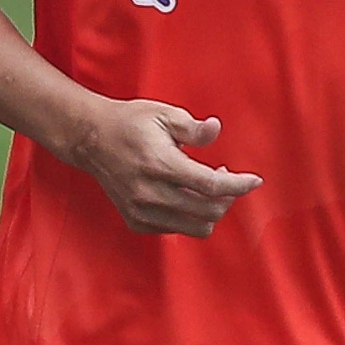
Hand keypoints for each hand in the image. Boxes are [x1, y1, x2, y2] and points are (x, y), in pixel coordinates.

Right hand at [61, 94, 258, 236]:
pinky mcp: (135, 220)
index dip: (238, 186)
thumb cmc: (130, 123)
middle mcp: (149, 192)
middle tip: (227, 179)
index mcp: (159, 163)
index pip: (210, 185)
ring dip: (210, 212)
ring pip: (195, 227)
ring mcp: (140, 210)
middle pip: (207, 211)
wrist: (90, 139)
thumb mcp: (163, 114)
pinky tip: (186, 198)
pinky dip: (189, 218)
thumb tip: (216, 129)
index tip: (254, 181)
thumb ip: (192, 127)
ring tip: (208, 191)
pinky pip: (176, 230)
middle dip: (227, 198)